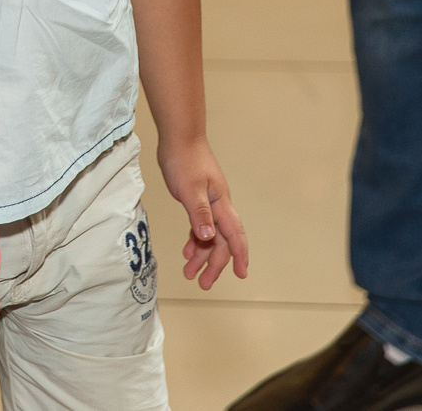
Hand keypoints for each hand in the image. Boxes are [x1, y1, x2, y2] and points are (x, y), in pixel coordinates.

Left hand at [158, 136, 247, 290]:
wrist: (179, 137)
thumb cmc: (185, 159)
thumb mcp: (190, 189)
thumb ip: (199, 214)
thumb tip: (209, 237)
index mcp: (221, 204)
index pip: (234, 235)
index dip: (239, 255)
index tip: (242, 274)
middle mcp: (218, 206)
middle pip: (222, 241)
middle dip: (215, 264)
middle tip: (203, 284)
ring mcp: (209, 202)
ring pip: (210, 235)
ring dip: (202, 255)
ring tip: (190, 273)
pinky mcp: (198, 199)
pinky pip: (201, 226)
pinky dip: (195, 239)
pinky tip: (187, 250)